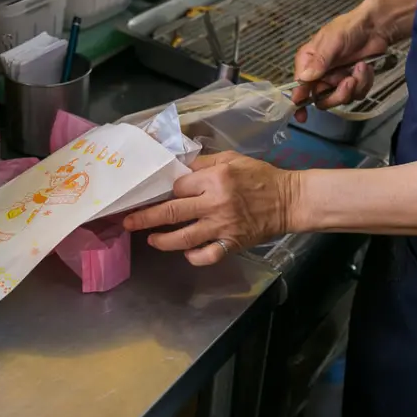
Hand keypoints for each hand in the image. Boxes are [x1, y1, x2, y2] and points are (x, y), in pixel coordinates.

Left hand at [123, 152, 299, 265]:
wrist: (288, 200)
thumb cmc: (259, 176)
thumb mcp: (231, 159)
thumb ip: (203, 162)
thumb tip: (176, 168)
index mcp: (214, 178)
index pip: (178, 186)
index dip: (166, 190)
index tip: (158, 194)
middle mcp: (215, 203)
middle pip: (171, 212)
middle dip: (145, 217)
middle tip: (128, 222)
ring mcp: (223, 226)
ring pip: (184, 238)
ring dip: (163, 240)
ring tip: (151, 239)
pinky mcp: (232, 243)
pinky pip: (208, 255)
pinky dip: (194, 257)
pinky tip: (186, 253)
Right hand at [292, 4, 389, 122]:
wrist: (376, 27)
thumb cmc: (349, 28)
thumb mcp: (332, 41)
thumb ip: (319, 61)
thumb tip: (304, 78)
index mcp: (308, 62)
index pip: (299, 86)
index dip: (299, 101)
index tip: (302, 114)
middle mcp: (320, 74)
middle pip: (321, 99)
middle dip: (337, 94)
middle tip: (348, 82)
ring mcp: (336, 80)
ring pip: (340, 99)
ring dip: (353, 87)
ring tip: (360, 69)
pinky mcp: (352, 82)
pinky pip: (356, 94)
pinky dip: (363, 82)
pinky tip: (365, 68)